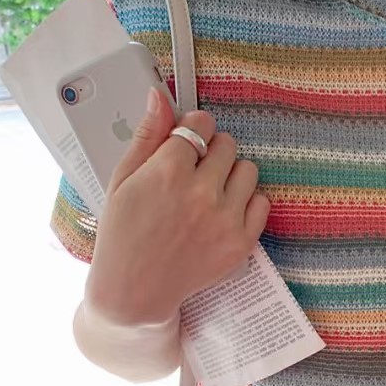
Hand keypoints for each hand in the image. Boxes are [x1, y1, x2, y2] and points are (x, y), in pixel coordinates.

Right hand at [84, 86, 269, 324]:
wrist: (135, 290)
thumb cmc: (123, 233)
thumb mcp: (123, 179)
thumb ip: (147, 135)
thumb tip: (159, 96)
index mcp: (168, 170)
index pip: (200, 123)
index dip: (193, 131)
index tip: (187, 143)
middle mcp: (201, 192)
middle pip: (227, 144)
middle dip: (211, 152)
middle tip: (193, 173)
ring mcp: (225, 218)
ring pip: (248, 169)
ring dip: (232, 175)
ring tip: (209, 193)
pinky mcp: (241, 242)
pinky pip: (262, 203)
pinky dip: (247, 203)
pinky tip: (223, 212)